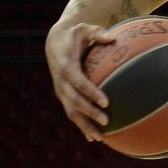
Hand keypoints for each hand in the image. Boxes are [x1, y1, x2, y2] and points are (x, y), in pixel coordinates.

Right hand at [46, 22, 115, 140]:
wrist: (55, 43)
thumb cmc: (75, 35)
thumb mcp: (83, 29)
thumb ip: (97, 32)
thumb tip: (112, 37)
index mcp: (66, 66)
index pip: (78, 81)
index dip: (90, 92)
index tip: (105, 101)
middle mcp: (61, 81)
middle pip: (74, 100)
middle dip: (89, 111)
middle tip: (106, 120)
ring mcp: (61, 91)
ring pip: (71, 111)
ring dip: (83, 125)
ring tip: (98, 138)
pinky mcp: (64, 96)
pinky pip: (72, 113)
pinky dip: (81, 126)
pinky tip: (93, 138)